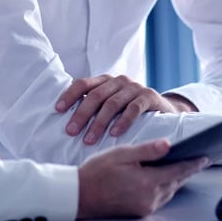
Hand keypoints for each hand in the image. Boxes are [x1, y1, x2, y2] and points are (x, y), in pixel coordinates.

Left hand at [56, 74, 188, 144]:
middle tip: (71, 131)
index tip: (58, 109)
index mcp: (105, 81)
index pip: (83, 83)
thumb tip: (66, 120)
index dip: (69, 95)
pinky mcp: (149, 96)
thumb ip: (94, 107)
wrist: (163, 111)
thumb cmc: (130, 110)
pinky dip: (123, 121)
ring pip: (112, 103)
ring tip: (89, 140)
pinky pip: (133, 108)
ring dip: (99, 122)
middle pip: (95, 95)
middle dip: (81, 114)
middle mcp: (119, 80)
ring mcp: (134, 87)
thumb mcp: (111, 105)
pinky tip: (114, 134)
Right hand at [76, 139, 208, 218]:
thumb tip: (168, 145)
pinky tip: (164, 178)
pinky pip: (160, 198)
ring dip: (176, 179)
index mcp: (148, 182)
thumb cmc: (97, 172)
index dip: (193, 163)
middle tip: (198, 160)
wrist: (80, 196)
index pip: (178, 171)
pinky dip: (166, 186)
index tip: (205, 157)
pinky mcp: (139, 211)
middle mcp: (150, 198)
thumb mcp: (122, 154)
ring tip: (183, 166)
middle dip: (187, 171)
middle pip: (176, 182)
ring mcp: (145, 207)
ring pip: (169, 191)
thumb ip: (147, 150)